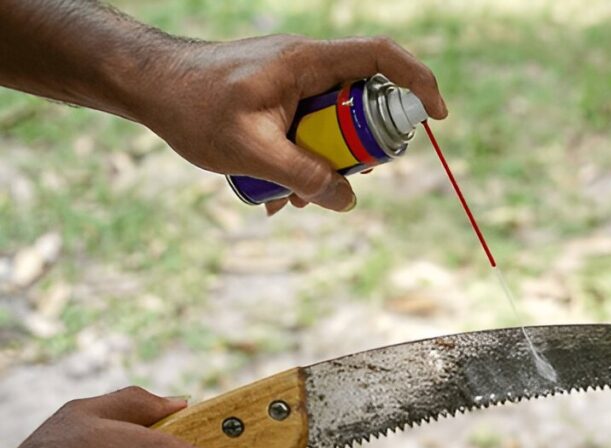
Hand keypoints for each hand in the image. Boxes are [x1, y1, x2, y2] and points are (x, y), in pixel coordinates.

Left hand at [134, 35, 447, 213]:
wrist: (147, 86)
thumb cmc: (191, 107)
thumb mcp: (251, 151)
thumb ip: (304, 177)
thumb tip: (347, 201)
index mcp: (308, 61)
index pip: (381, 57)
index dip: (418, 82)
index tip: (437, 116)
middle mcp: (307, 64)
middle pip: (363, 102)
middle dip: (360, 149)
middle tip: (344, 180)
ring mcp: (294, 80)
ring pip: (336, 123)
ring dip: (327, 163)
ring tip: (294, 198)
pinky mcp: (280, 96)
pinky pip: (310, 128)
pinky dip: (304, 160)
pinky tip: (276, 191)